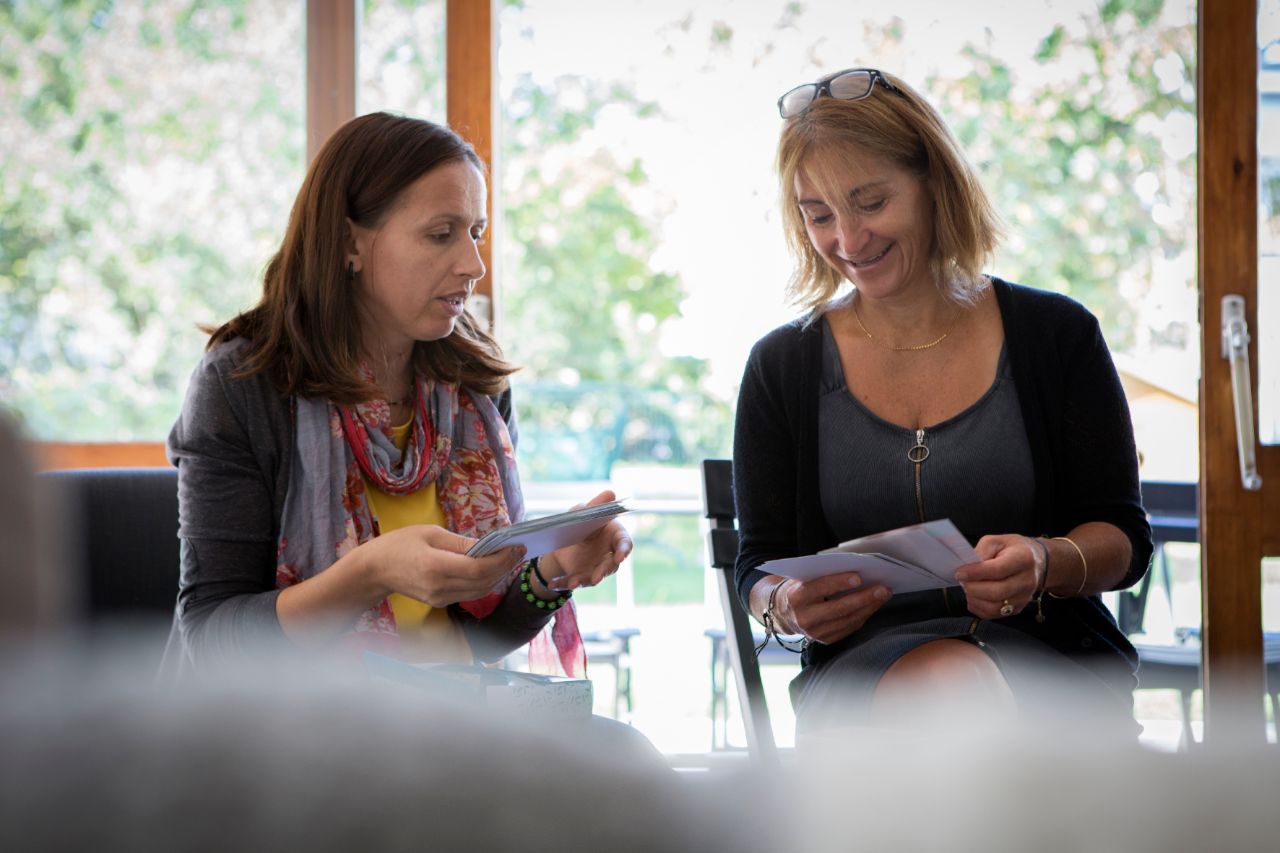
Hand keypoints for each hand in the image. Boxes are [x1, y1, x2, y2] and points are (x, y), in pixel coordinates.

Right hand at [362, 524, 526, 607]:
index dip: (501, 559)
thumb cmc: (399, 545)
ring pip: (480, 590)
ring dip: (498, 575)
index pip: (478, 569)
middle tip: (519, 550)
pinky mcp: (440, 602)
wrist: (374, 570)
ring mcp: (440, 598)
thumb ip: (460, 542)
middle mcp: (439, 588)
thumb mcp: (429, 533)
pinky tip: (492, 566)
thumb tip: (488, 545)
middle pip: (483, 582)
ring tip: (510, 557)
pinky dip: (485, 580)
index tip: (516, 546)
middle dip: (505, 566)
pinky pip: (470, 593)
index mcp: (435, 567)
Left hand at [540, 490, 632, 591]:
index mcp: (614, 537)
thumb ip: (597, 505)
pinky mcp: (579, 576)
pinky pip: (570, 581)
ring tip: (572, 583)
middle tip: (596, 577)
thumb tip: (611, 493)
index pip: (624, 544)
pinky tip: (551, 584)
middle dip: (602, 571)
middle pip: (610, 565)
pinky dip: (561, 584)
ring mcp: (594, 568)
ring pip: (591, 577)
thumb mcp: (585, 512)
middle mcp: (608, 556)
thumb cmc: (582, 521)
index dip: (623, 550)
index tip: (620, 556)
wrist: (564, 536)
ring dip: (581, 581)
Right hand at [765, 573, 891, 644]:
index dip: (840, 582)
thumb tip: (854, 570)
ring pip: (848, 619)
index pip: (820, 588)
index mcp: (796, 597)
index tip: (859, 576)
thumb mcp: (802, 578)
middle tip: (883, 588)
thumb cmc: (797, 588)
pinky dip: (863, 615)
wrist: (782, 613)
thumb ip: (822, 575)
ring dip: (869, 607)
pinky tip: (873, 605)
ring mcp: (815, 632)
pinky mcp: (825, 640)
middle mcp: (804, 617)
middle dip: (864, 597)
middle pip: (839, 608)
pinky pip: (849, 628)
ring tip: (884, 594)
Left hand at [955, 534, 1044, 618]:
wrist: (1037, 562)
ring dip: (974, 599)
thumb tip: (967, 566)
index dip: (975, 573)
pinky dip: (978, 608)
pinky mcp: (1017, 609)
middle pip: (997, 592)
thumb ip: (982, 551)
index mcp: (1023, 559)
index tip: (960, 572)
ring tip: (968, 588)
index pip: (998, 570)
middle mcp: (1026, 581)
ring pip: (994, 607)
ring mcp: (1023, 598)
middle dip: (973, 588)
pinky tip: (974, 597)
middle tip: (962, 581)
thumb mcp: (997, 541)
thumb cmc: (1013, 549)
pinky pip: (993, 614)